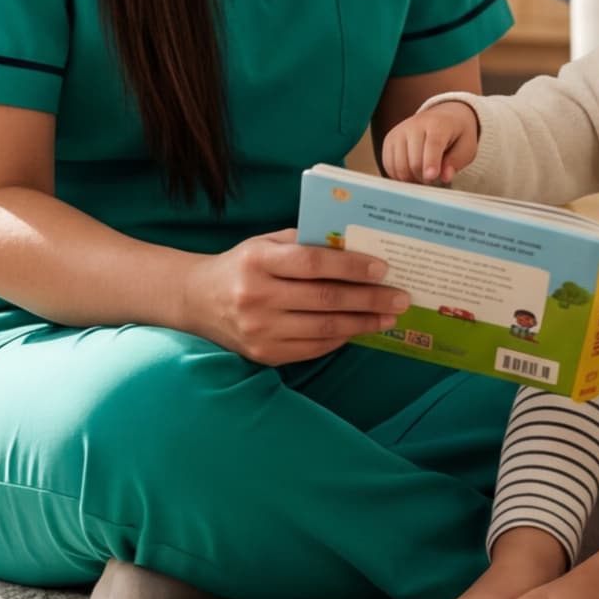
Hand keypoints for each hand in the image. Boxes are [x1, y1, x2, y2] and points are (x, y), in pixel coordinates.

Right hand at [182, 228, 410, 365]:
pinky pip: (313, 348)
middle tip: (400, 297)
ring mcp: (260, 331)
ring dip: (363, 323)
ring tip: (389, 316)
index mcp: (258, 261)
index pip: (314, 264)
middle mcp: (256, 297)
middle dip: (369, 299)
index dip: (351, 267)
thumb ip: (306, 243)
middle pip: (325, 300)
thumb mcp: (266, 243)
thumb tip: (356, 248)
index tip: (382, 268)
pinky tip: (360, 328)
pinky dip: (341, 338)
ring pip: (324, 329)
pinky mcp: (264, 354)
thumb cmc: (242, 265)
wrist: (197, 301)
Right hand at [380, 102, 479, 185]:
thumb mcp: (467, 147)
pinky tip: (411, 174)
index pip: (432, 144)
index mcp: (438, 124)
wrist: (443, 116)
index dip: (431, 162)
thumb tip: (445, 177)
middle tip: (435, 180)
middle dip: (424, 178)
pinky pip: (389, 166)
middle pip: (414, 161)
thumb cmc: (456, 135)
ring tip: (424, 176)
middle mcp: (415, 124)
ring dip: (412, 179)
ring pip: (399, 166)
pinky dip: (399, 176)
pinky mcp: (389, 139)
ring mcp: (399, 131)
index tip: (431, 177)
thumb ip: (456, 162)